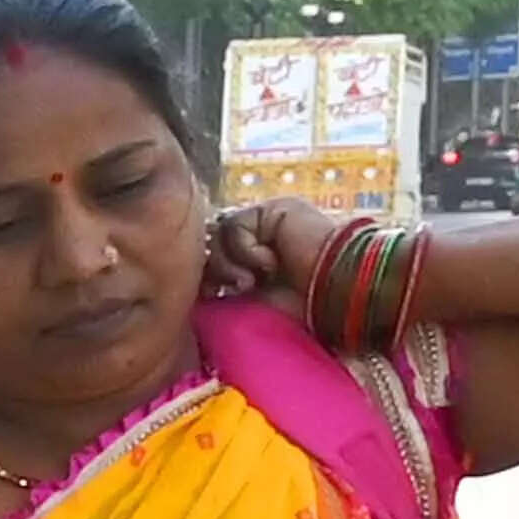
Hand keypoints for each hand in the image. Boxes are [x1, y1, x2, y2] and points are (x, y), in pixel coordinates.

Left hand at [200, 200, 340, 305]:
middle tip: (229, 291)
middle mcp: (259, 235)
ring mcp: (267, 220)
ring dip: (229, 263)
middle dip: (214, 270)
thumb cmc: (298, 309)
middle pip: (209, 241)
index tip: (212, 296)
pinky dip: (246, 251)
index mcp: (252, 258)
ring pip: (217, 233)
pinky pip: (235, 225)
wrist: (334, 297)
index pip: (210, 255)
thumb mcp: (246, 301)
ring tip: (252, 283)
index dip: (204, 274)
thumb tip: (185, 287)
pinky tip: (270, 264)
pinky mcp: (274, 210)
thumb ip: (220, 286)